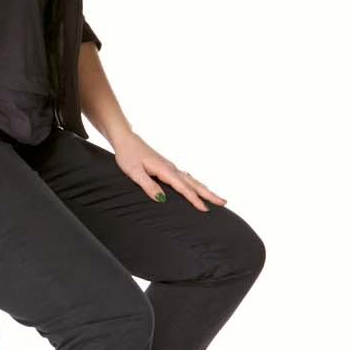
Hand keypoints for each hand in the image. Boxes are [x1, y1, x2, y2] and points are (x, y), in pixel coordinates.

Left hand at [111, 131, 226, 211]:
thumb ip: (148, 185)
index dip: (195, 200)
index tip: (206, 210)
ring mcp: (170, 166)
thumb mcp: (134, 172)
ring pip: (191, 180)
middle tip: (224, 202)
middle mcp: (171, 168)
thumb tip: (161, 199)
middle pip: (194, 183)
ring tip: (216, 197)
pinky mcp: (166, 166)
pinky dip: (194, 183)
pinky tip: (196, 186)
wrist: (125, 139)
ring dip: (204, 189)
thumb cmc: (128, 155)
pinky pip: (185, 177)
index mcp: (165, 170)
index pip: (183, 188)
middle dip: (209, 193)